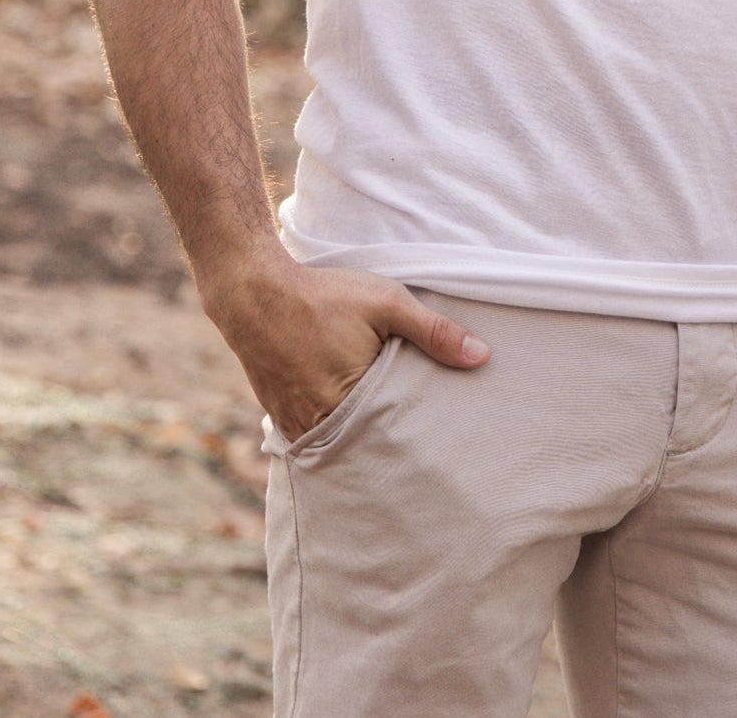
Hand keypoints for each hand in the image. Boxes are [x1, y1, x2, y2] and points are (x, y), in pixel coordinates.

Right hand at [199, 251, 490, 441]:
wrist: (254, 292)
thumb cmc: (324, 295)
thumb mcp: (387, 303)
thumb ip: (435, 332)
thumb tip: (482, 357)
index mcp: (350, 403)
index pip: (395, 434)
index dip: (416, 433)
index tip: (438, 435)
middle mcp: (319, 423)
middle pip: (366, 443)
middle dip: (388, 441)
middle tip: (417, 442)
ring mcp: (295, 423)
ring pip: (339, 441)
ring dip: (358, 436)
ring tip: (384, 431)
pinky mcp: (279, 416)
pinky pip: (314, 434)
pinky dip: (331, 427)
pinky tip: (348, 417)